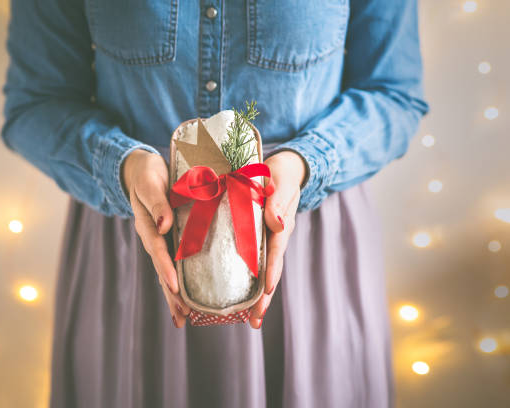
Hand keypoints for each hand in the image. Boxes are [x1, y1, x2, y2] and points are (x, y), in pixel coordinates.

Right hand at [121, 149, 191, 327]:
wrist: (144, 170)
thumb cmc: (148, 174)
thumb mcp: (150, 183)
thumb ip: (156, 202)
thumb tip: (164, 225)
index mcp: (148, 224)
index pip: (157, 249)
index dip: (165, 267)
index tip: (174, 287)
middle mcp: (155, 237)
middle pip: (162, 269)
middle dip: (171, 293)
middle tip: (182, 315)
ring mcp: (163, 240)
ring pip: (170, 271)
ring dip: (176, 295)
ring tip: (184, 318)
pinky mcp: (172, 239)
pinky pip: (178, 262)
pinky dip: (183, 281)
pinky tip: (191, 298)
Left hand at [248, 150, 306, 328]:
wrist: (282, 168)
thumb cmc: (282, 173)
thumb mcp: (281, 182)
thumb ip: (279, 201)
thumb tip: (278, 224)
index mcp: (281, 226)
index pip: (276, 252)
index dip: (271, 271)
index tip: (266, 290)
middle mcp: (275, 238)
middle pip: (270, 271)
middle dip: (264, 297)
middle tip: (255, 322)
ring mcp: (266, 241)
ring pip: (261, 272)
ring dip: (256, 296)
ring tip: (249, 320)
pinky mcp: (256, 239)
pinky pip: (251, 262)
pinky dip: (246, 280)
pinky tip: (236, 296)